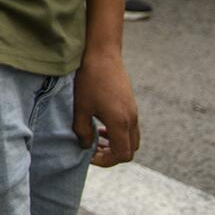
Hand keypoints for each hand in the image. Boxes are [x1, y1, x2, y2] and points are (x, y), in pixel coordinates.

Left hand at [73, 48, 139, 166]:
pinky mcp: (131, 104)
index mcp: (120, 122)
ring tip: (96, 137)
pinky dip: (118, 132)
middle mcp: (131, 119)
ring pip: (131, 138)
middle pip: (130, 149)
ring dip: (115, 143)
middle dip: (112, 154)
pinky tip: (101, 124)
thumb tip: (86, 146)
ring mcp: (133, 111)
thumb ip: (82, 131)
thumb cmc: (89, 79)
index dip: (106, 161)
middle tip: (93, 149)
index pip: (122, 154)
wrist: (102, 53)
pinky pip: (130, 126)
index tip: (90, 156)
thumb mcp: (80, 107)